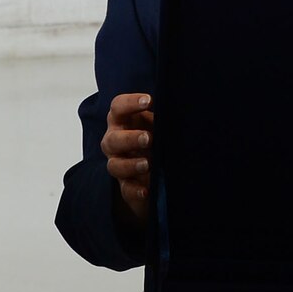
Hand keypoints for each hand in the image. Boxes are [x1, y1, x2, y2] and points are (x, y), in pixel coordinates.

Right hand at [102, 93, 154, 222]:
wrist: (154, 170)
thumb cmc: (155, 138)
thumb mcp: (159, 124)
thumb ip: (162, 117)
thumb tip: (179, 108)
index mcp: (122, 121)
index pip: (118, 107)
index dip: (130, 103)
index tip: (149, 101)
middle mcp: (115, 142)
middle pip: (113, 139)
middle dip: (130, 138)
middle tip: (148, 138)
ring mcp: (119, 164)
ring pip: (115, 165)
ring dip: (130, 164)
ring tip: (148, 164)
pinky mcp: (126, 186)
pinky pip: (125, 189)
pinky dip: (135, 191)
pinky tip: (147, 191)